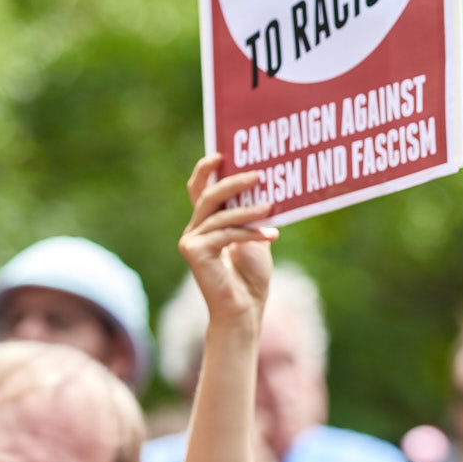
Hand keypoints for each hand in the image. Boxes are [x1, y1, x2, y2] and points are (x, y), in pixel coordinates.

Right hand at [178, 154, 277, 326]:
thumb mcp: (256, 238)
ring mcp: (191, 241)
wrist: (245, 308)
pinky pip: (226, 235)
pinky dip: (250, 233)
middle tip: (259, 174)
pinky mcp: (193, 252)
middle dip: (234, 182)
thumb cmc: (251, 277)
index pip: (200, 190)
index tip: (221, 153)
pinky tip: (271, 235)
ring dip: (248, 209)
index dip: (206, 170)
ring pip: (220, 215)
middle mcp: (194, 229)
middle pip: (209, 196)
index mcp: (206, 224)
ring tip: (271, 205)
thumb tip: (265, 188)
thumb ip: (253, 216)